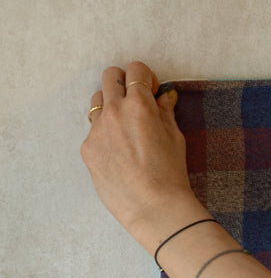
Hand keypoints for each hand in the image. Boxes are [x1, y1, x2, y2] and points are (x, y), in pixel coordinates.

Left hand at [80, 61, 205, 252]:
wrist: (154, 207)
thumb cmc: (171, 174)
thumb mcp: (175, 139)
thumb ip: (165, 112)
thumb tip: (164, 97)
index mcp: (139, 106)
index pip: (136, 70)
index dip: (146, 78)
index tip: (152, 90)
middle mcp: (113, 111)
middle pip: (110, 76)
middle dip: (124, 83)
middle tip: (136, 102)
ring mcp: (96, 130)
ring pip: (98, 102)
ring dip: (112, 106)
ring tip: (126, 130)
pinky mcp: (87, 148)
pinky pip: (94, 132)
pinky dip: (107, 136)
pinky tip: (121, 156)